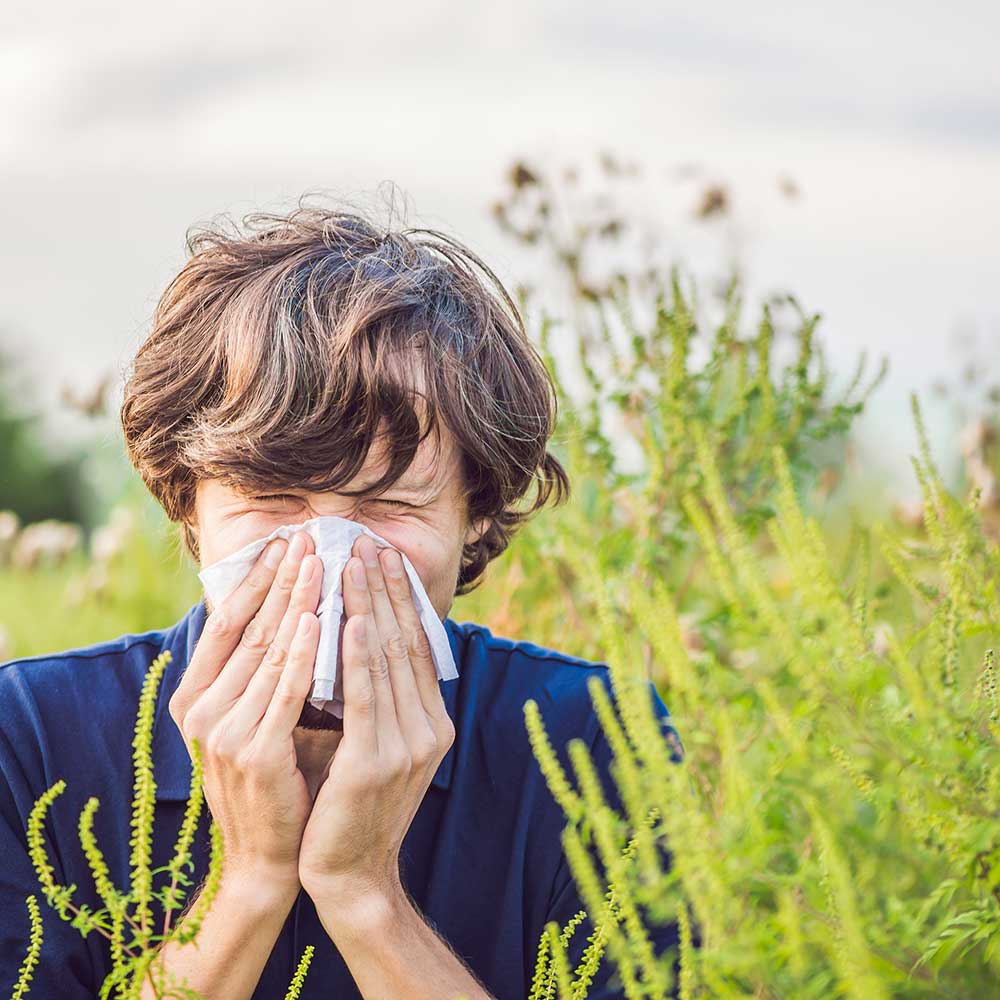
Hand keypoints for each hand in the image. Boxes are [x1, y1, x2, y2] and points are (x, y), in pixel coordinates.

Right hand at [168, 530, 324, 891]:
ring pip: (269, 652)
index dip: (255, 581)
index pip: (226, 624)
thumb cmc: (274, 779)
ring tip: (319, 562)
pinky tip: (320, 619)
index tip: (282, 543)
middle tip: (306, 537)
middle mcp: (202, 711)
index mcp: (197, 698)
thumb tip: (294, 610)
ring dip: (297, 602)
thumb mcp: (258, 718)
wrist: (270, 856)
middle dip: (281, 580)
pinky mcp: (254, 752)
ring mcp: (223, 732)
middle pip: (248, 629)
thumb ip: (267, 672)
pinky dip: (304, 653)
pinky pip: (286, 691)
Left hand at [297, 535, 454, 906]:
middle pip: (406, 644)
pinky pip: (367, 696)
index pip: (416, 647)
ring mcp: (408, 746)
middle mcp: (429, 729)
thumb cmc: (351, 806)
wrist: (349, 875)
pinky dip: (361, 654)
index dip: (400, 599)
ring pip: (388, 660)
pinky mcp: (377, 763)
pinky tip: (353, 618)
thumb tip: (363, 642)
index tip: (385, 557)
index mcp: (431, 723)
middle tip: (369, 543)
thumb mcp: (376, 745)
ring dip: (372, 606)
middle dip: (387, 589)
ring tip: (355, 564)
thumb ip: (378, 700)